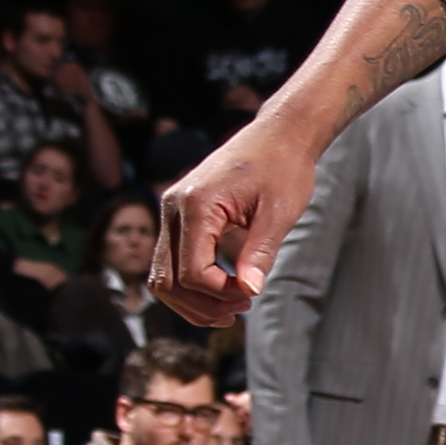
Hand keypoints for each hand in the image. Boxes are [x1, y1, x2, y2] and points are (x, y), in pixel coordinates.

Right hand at [153, 116, 320, 325]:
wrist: (278, 135)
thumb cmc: (283, 167)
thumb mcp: (279, 213)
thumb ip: (260, 253)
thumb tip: (249, 291)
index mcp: (196, 204)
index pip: (192, 271)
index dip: (219, 293)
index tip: (250, 294)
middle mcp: (173, 207)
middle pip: (166, 280)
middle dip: (201, 305)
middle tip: (240, 309)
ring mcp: (171, 210)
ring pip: (162, 275)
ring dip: (192, 300)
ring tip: (231, 307)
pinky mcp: (179, 214)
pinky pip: (171, 260)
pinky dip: (190, 283)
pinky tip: (222, 290)